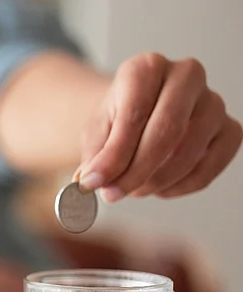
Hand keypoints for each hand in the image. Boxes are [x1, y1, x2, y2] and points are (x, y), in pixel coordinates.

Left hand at [78, 53, 241, 201]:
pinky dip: (180, 187)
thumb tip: (94, 181)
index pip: (134, 114)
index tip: (94, 182)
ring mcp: (214, 102)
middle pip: (167, 130)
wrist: (138, 117)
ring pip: (188, 152)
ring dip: (155, 181)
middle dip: (136, 171)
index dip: (114, 155)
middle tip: (113, 194)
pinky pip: (208, 168)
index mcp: (147, 67)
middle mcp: (186, 75)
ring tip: (132, 188)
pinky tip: (159, 187)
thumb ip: (96, 156)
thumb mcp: (95, 134)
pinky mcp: (230, 130)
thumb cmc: (116, 121)